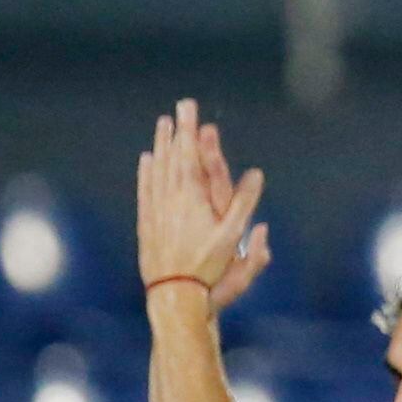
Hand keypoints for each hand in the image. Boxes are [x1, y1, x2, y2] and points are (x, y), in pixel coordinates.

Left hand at [135, 101, 271, 310]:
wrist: (174, 292)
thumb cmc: (208, 267)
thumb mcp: (233, 236)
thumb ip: (244, 202)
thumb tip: (255, 174)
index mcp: (192, 197)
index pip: (190, 155)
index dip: (190, 131)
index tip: (189, 108)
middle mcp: (170, 197)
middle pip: (172, 156)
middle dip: (176, 131)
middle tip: (178, 109)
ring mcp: (156, 208)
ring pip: (157, 169)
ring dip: (161, 146)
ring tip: (162, 126)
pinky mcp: (147, 220)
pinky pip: (146, 187)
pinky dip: (146, 171)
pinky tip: (147, 160)